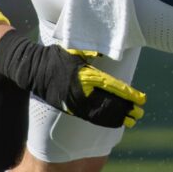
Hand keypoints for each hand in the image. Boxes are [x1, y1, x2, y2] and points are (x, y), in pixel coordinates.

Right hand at [0, 30, 145, 127]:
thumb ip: (91, 50)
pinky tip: (114, 122)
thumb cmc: (54, 56)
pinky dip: (104, 121)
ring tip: (131, 119)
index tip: (141, 99)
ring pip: (101, 114)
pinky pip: (90, 118)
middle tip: (139, 112)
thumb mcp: (73, 49)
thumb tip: (106, 51)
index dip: (128, 95)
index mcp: (86, 76)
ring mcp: (75, 103)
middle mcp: (82, 93)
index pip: (112, 87)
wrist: (31, 70)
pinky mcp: (70, 109)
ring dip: (117, 117)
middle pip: (109, 104)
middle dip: (126, 109)